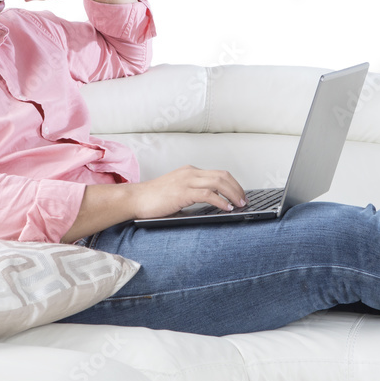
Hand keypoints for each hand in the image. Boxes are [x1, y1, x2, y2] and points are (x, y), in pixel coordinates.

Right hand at [130, 165, 247, 219]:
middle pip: (222, 176)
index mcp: (189, 172)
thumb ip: (193, 192)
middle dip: (237, 188)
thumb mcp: (177, 191)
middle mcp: (190, 173)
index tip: (240, 195)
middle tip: (244, 200)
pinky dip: (220, 201)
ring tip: (239, 204)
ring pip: (218, 182)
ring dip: (233, 194)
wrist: (135, 199)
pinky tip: (226, 208)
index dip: (233, 184)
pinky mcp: (182, 192)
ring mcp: (186, 181)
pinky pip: (207, 194)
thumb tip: (213, 202)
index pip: (218, 173)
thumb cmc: (153, 198)